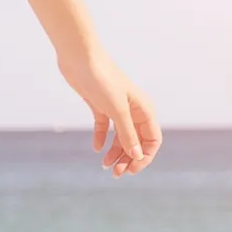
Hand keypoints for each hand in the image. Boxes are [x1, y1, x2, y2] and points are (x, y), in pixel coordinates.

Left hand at [61, 48, 160, 176]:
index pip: (152, 139)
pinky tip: (97, 149)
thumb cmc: (101, 79)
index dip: (145, 157)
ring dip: (115, 152)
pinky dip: (102, 138)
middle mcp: (133, 109)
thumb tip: (138, 156)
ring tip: (105, 166)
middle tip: (116, 173)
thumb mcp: (116, 110)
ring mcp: (116, 108)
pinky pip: (105, 127)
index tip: (131, 170)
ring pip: (121, 136)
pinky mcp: (100, 105)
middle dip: (128, 158)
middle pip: (136, 140)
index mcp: (144, 109)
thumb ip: (128, 134)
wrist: (79, 58)